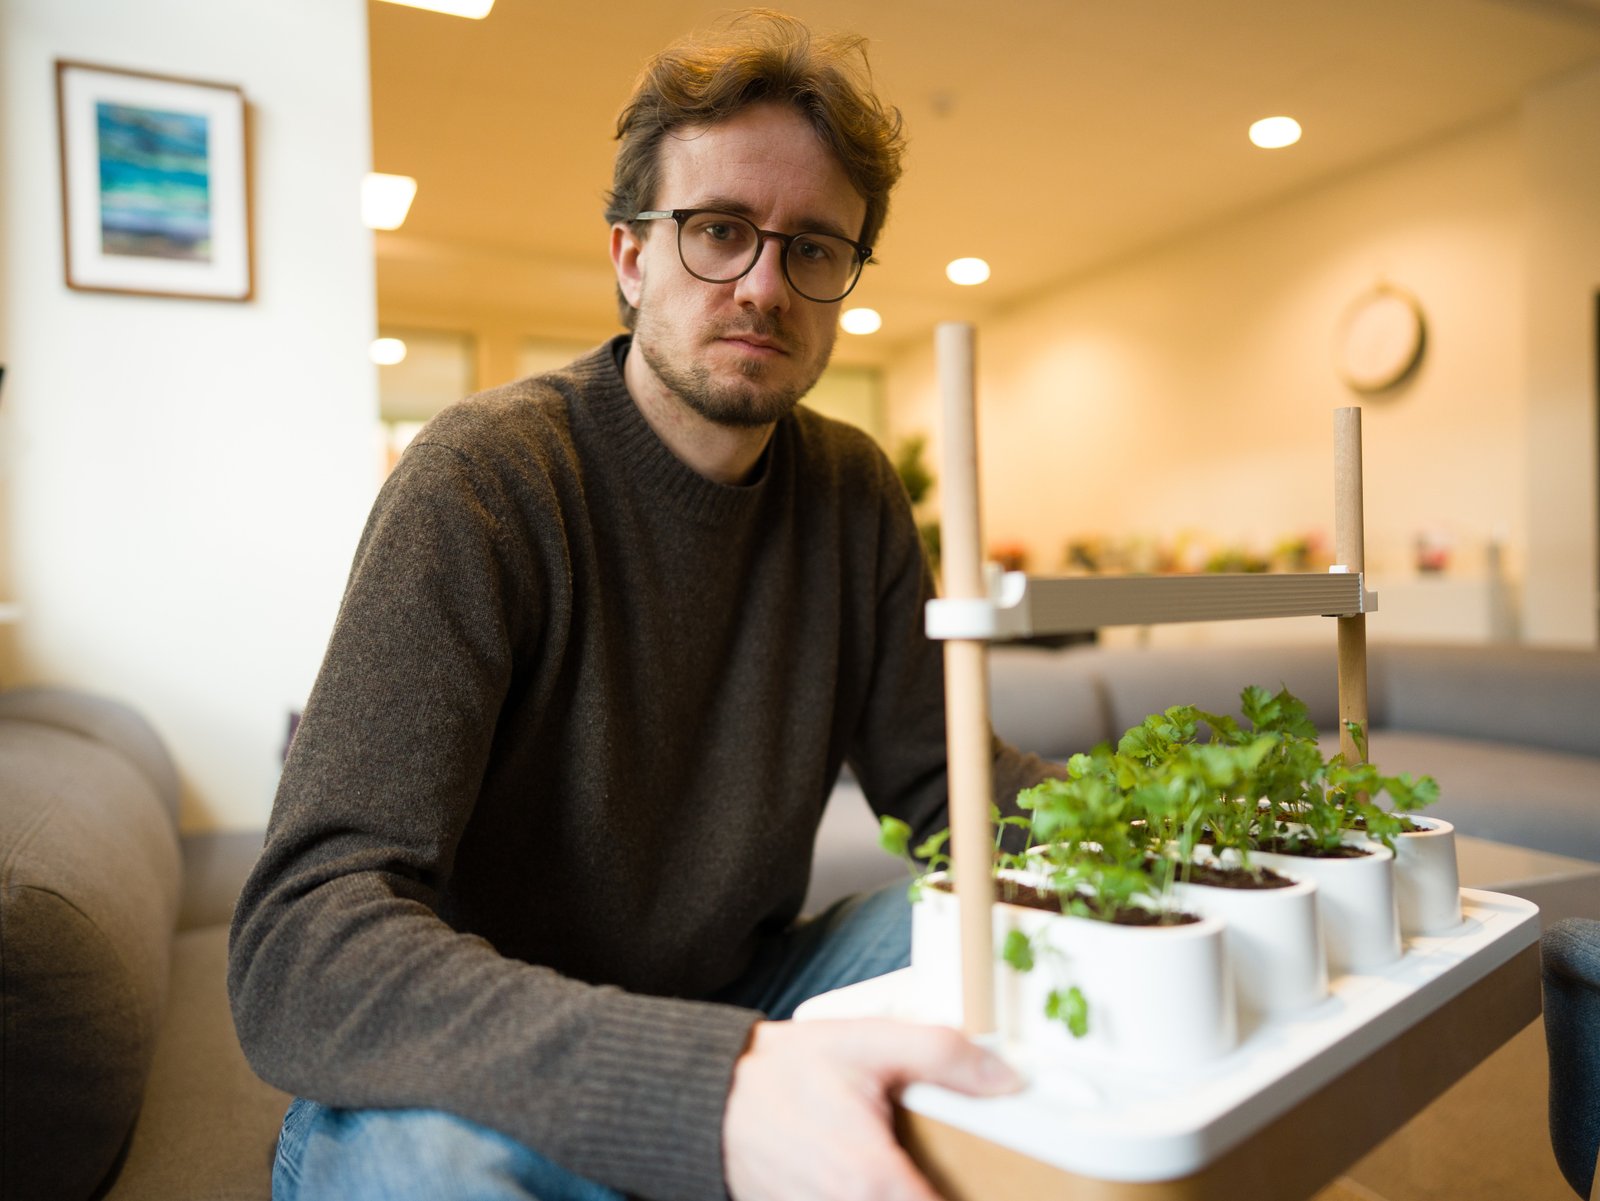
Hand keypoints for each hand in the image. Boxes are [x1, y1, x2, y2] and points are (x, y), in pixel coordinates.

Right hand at [721, 1018, 1022, 1200]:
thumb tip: (1004, 1078)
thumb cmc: (782, 1073)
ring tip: (904, 1169)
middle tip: (953, 1174)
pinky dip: (873, 1194)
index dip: (978, 1198)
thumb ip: (943, 1055)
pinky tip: (872, 1178)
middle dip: (935, 1189)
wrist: (709, 1096)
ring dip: (904, 1191)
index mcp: (875, 1182)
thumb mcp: (867, 1043)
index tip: (995, 1185)